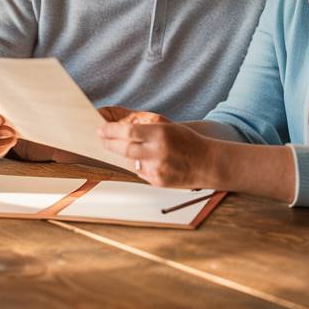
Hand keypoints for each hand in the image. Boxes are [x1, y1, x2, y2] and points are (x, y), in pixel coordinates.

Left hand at [97, 110, 215, 187]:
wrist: (208, 163)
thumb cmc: (188, 141)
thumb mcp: (169, 127)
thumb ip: (146, 128)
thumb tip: (121, 127)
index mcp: (160, 134)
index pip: (128, 132)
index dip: (110, 131)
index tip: (100, 129)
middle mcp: (157, 152)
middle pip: (124, 148)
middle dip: (108, 144)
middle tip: (101, 139)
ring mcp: (156, 169)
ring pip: (130, 162)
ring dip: (123, 155)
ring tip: (117, 148)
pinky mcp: (157, 182)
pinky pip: (139, 173)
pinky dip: (138, 166)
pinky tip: (144, 161)